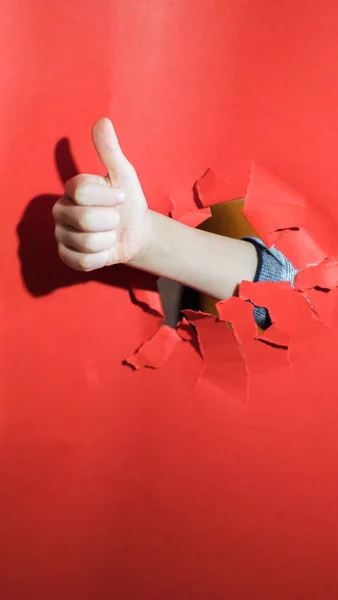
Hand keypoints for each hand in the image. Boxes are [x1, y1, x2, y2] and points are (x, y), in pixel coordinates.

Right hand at [53, 118, 148, 270]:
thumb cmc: (127, 202)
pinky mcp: (67, 256)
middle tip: (113, 219)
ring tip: (109, 234)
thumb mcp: (124, 175)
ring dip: (107, 240)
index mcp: (72, 189)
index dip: (109, 197)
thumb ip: (111, 151)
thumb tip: (103, 121)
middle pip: (85, 220)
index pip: (82, 191)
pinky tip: (104, 249)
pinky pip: (84, 261)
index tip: (120, 198)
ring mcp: (61, 235)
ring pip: (86, 242)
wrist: (135, 232)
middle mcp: (60, 210)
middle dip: (110, 222)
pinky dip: (102, 257)